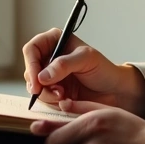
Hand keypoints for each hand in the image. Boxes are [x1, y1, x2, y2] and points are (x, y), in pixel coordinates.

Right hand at [22, 28, 144, 114]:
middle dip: (38, 83)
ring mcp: (50, 76)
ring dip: (46, 94)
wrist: (114, 92)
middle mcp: (49, 58)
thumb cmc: (104, 69)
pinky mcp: (53, 92)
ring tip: (64, 96)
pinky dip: (51, 101)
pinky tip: (65, 101)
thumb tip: (42, 76)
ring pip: (34, 86)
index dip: (31, 64)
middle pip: (29, 69)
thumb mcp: (87, 59)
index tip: (37, 81)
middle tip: (52, 92)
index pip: (32, 49)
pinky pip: (42, 98)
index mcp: (55, 41)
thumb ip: (64, 65)